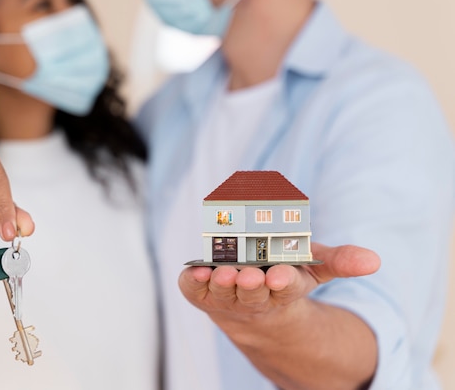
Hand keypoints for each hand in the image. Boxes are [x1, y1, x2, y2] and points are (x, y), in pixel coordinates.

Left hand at [178, 243, 379, 333]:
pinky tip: (196, 271)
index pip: (285, 288)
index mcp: (283, 290)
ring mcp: (225, 296)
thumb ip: (339, 261)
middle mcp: (253, 296)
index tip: (281, 276)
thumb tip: (374, 261)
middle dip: (252, 285)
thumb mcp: (313, 266)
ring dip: (223, 284)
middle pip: (253, 293)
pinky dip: (193, 281)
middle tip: (250, 275)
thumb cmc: (281, 277)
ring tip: (222, 273)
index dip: (283, 282)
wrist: (248, 306)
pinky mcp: (201, 291)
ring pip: (224, 293)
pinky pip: (194, 289)